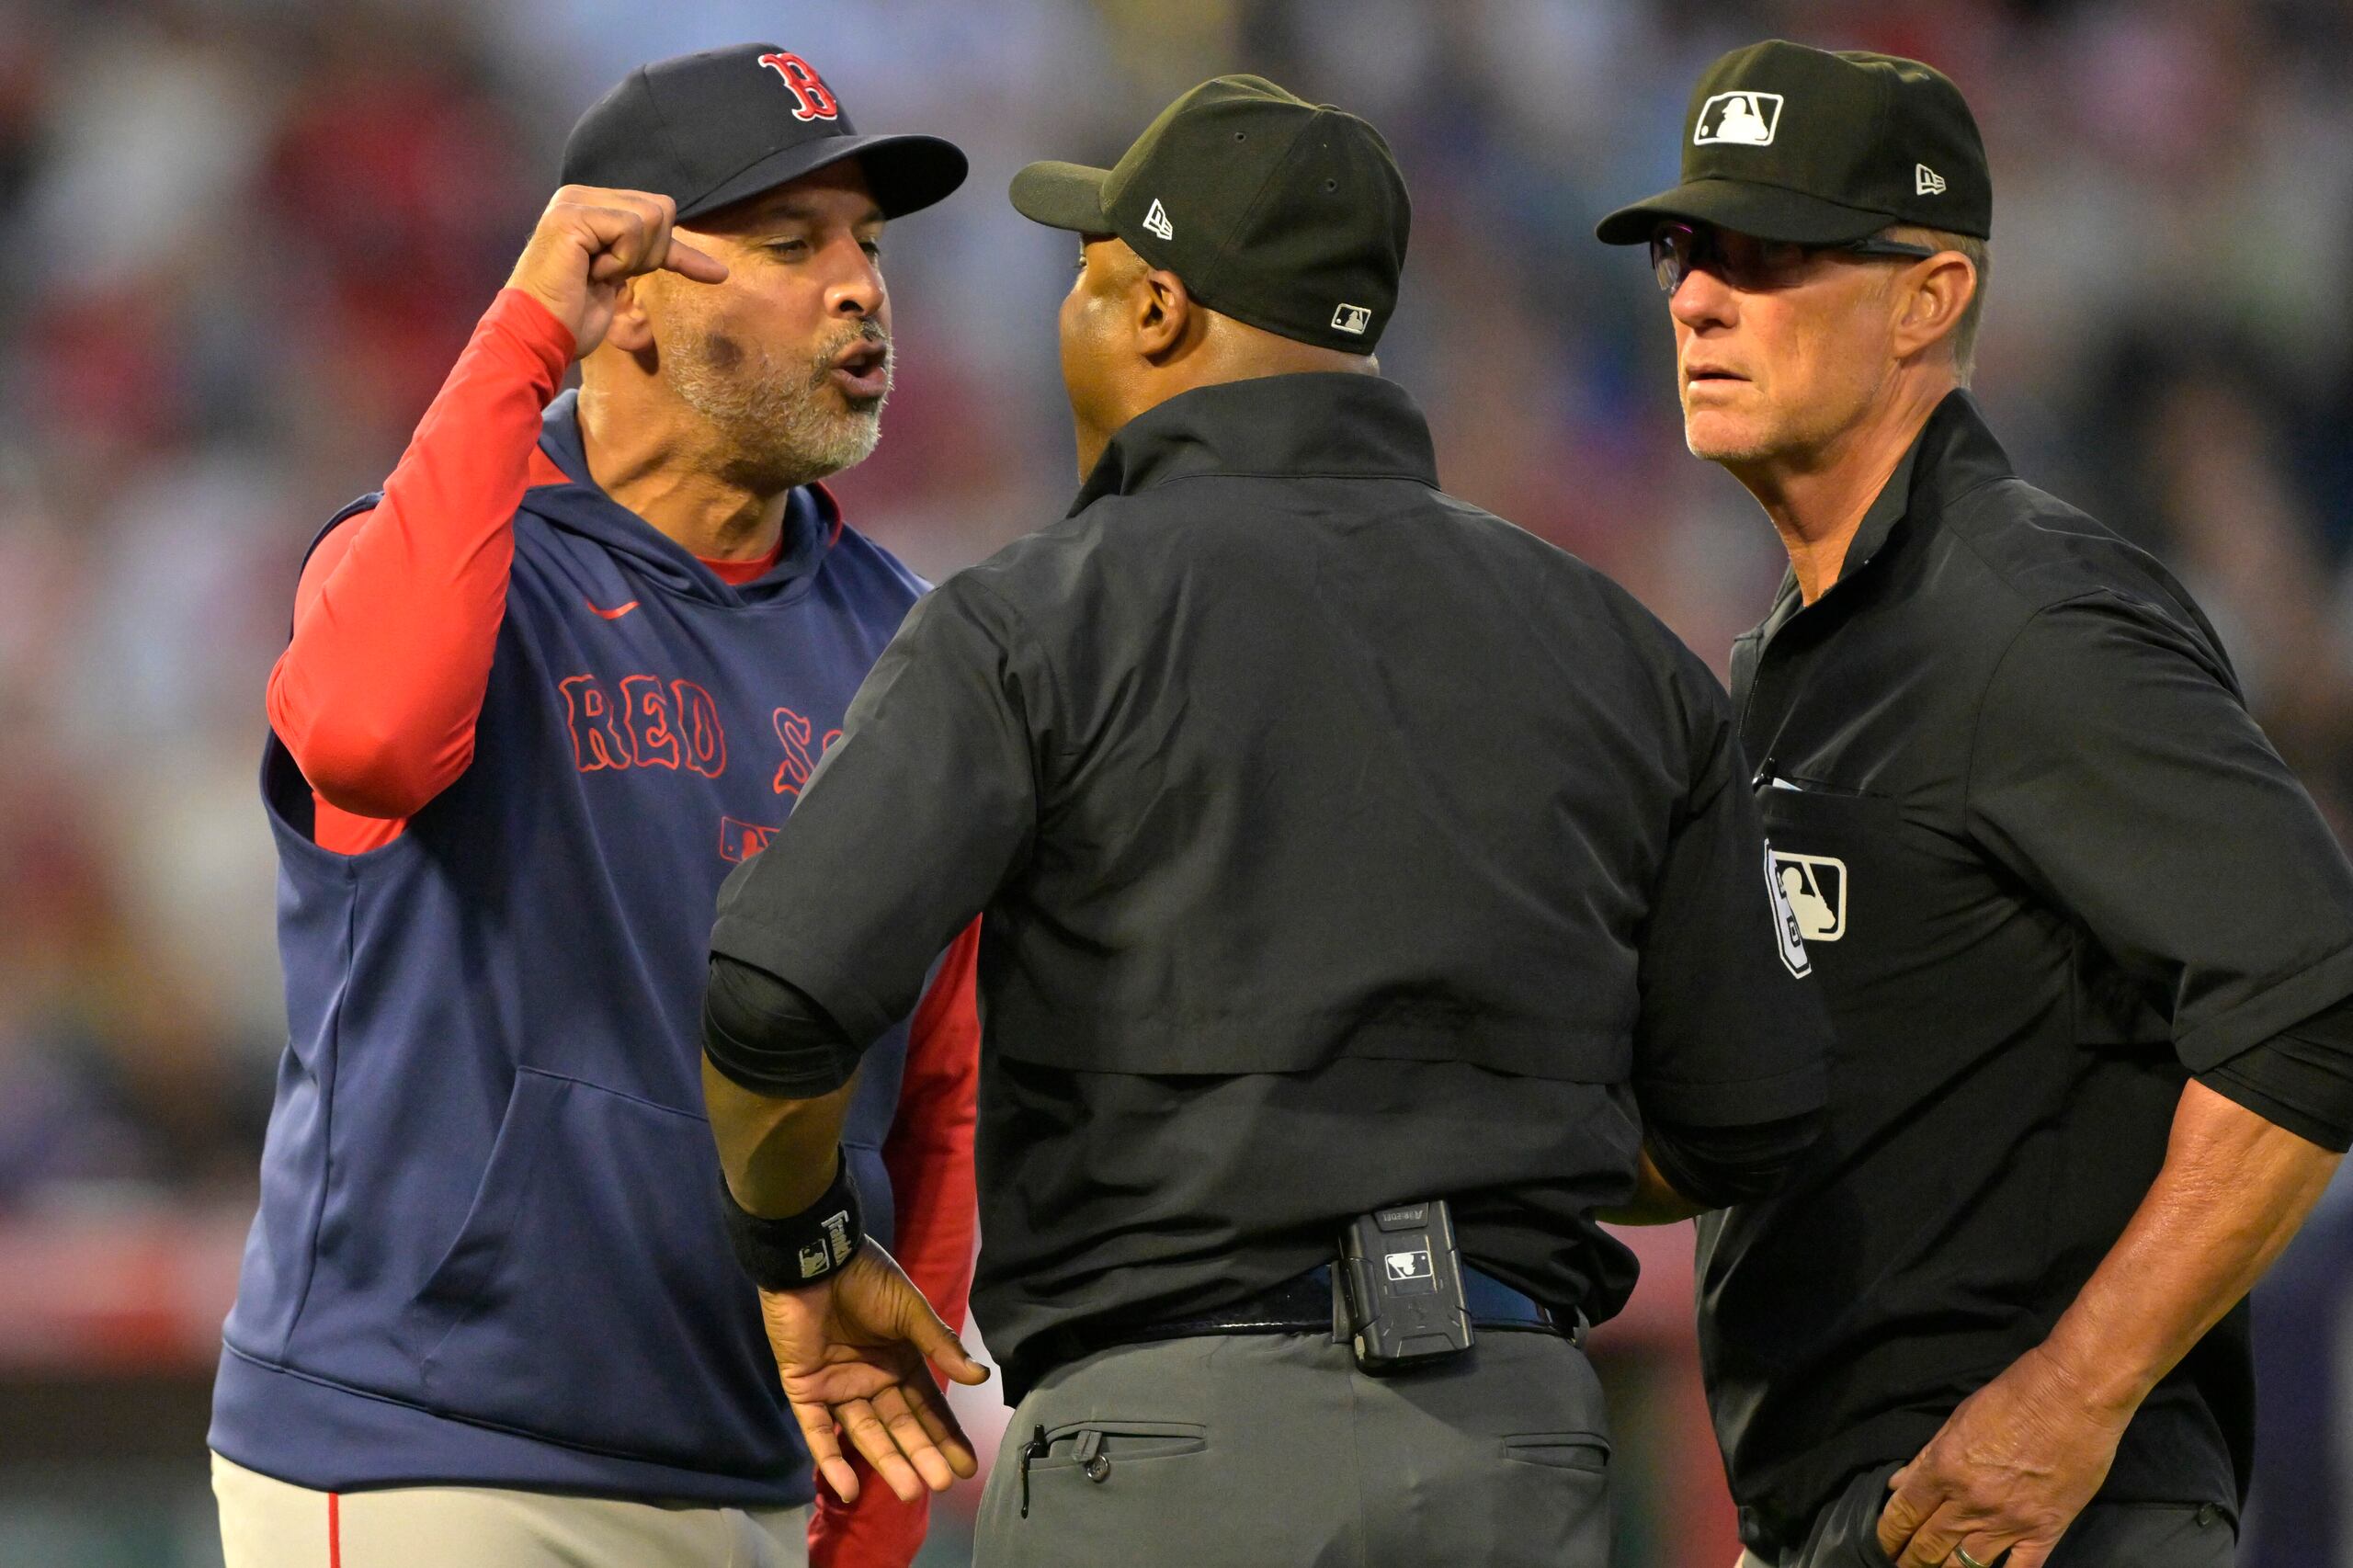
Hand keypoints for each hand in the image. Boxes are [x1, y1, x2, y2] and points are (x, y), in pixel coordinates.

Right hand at [505, 185, 727, 357]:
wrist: (538, 335)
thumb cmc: (574, 315)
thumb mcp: (625, 278)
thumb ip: (657, 258)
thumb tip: (719, 269)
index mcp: (591, 204)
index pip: (658, 210)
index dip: (672, 249)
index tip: (707, 277)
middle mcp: (579, 195)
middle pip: (661, 209)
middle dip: (649, 254)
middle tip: (610, 275)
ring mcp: (572, 202)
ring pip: (651, 216)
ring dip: (633, 258)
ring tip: (597, 273)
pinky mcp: (570, 216)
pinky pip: (631, 228)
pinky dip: (621, 260)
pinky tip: (591, 272)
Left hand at [758, 1243, 990, 1504]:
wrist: (814, 1260)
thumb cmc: (866, 1279)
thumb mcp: (910, 1310)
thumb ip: (939, 1346)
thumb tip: (979, 1378)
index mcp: (900, 1360)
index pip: (928, 1407)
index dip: (946, 1436)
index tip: (966, 1466)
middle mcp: (872, 1380)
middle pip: (900, 1427)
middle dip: (921, 1455)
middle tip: (941, 1485)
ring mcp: (838, 1388)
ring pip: (866, 1435)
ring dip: (887, 1463)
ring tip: (910, 1491)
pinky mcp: (804, 1390)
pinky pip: (818, 1432)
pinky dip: (831, 1460)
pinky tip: (849, 1489)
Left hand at [1876, 1345, 2132, 1566]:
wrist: (2074, 1395)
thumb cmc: (2015, 1396)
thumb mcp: (1959, 1419)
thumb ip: (1927, 1457)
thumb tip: (1898, 1484)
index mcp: (1944, 1469)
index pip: (1904, 1513)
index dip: (1888, 1533)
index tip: (1883, 1544)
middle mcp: (1971, 1502)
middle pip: (1929, 1545)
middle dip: (1910, 1559)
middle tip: (1902, 1565)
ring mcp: (2009, 1521)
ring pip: (1966, 1565)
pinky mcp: (2046, 1531)